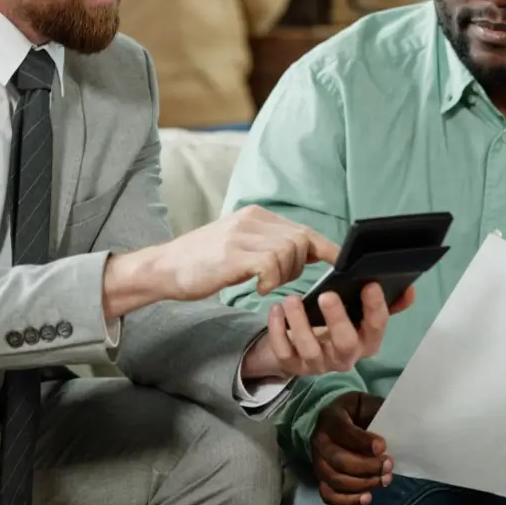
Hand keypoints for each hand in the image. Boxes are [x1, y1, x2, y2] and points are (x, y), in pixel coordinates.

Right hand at [103, 206, 338, 317]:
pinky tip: (257, 288)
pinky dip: (271, 281)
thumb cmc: (203, 263)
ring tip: (264, 284)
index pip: (303, 230)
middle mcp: (251, 220)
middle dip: (299, 267)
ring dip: (284, 275)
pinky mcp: (233, 253)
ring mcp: (242, 235)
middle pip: (301, 241)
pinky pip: (271, 264)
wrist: (164, 268)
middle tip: (277, 281)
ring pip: (289, 252)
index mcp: (256, 216)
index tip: (341, 266)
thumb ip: (271, 245)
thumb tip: (308, 253)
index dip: (326, 249)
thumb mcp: (240, 247)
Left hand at [240, 282, 413, 383]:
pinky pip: (284, 353)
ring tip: (291, 299)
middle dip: (338, 319)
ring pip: (310, 349)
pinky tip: (275, 309)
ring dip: (300, 322)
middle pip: (346, 344)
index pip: (376, 327)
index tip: (370, 284)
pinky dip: (277, 331)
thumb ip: (382, 302)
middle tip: (327, 295)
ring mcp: (317, 365)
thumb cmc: (332, 324)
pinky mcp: (292, 366)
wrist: (298, 348)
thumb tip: (409, 289)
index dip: (376, 308)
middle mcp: (344, 357)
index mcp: (365, 341)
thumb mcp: (357, 314)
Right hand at [310, 392, 390, 504]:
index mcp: (330, 418)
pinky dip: (348, 501)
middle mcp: (319, 440)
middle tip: (388, 465)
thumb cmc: (358, 413)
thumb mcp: (368, 404)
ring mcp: (317, 462)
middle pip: (339, 460)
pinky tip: (368, 497)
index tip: (383, 447)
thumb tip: (401, 428)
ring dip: (363, 484)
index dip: (362, 441)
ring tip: (384, 479)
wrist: (339, 420)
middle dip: (367, 466)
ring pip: (335, 480)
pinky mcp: (320, 479)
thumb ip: (379, 413)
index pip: (343, 431)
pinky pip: (329, 495)